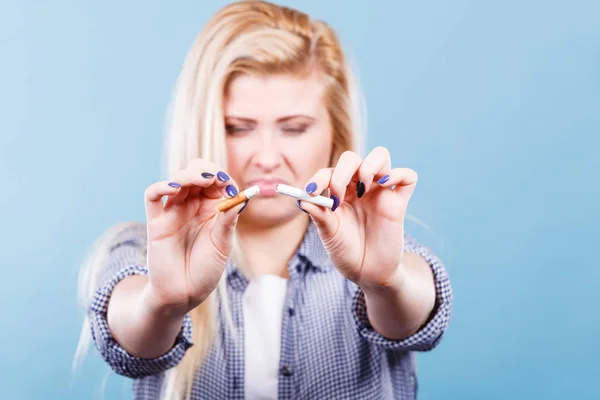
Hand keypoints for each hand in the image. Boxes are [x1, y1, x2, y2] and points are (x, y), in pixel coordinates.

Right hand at [142, 159, 245, 315]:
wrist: (183, 294)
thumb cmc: (206, 271)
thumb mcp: (223, 244)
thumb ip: (228, 220)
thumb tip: (241, 197)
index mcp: (212, 209)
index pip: (216, 182)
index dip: (222, 178)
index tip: (229, 184)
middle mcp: (193, 206)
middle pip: (196, 174)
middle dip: (205, 170)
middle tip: (213, 178)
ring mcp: (174, 211)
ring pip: (177, 180)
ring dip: (188, 174)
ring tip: (199, 179)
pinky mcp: (156, 221)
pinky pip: (152, 195)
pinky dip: (161, 186)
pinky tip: (173, 187)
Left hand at [299, 147, 417, 290]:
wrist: (368, 274)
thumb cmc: (346, 253)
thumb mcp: (329, 235)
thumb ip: (319, 215)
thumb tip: (301, 199)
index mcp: (340, 193)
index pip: (329, 172)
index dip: (319, 177)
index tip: (311, 191)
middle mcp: (359, 188)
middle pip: (352, 159)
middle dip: (341, 173)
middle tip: (337, 198)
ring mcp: (380, 192)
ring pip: (381, 156)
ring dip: (368, 166)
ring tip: (362, 189)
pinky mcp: (399, 202)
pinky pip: (408, 176)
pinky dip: (399, 173)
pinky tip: (385, 184)